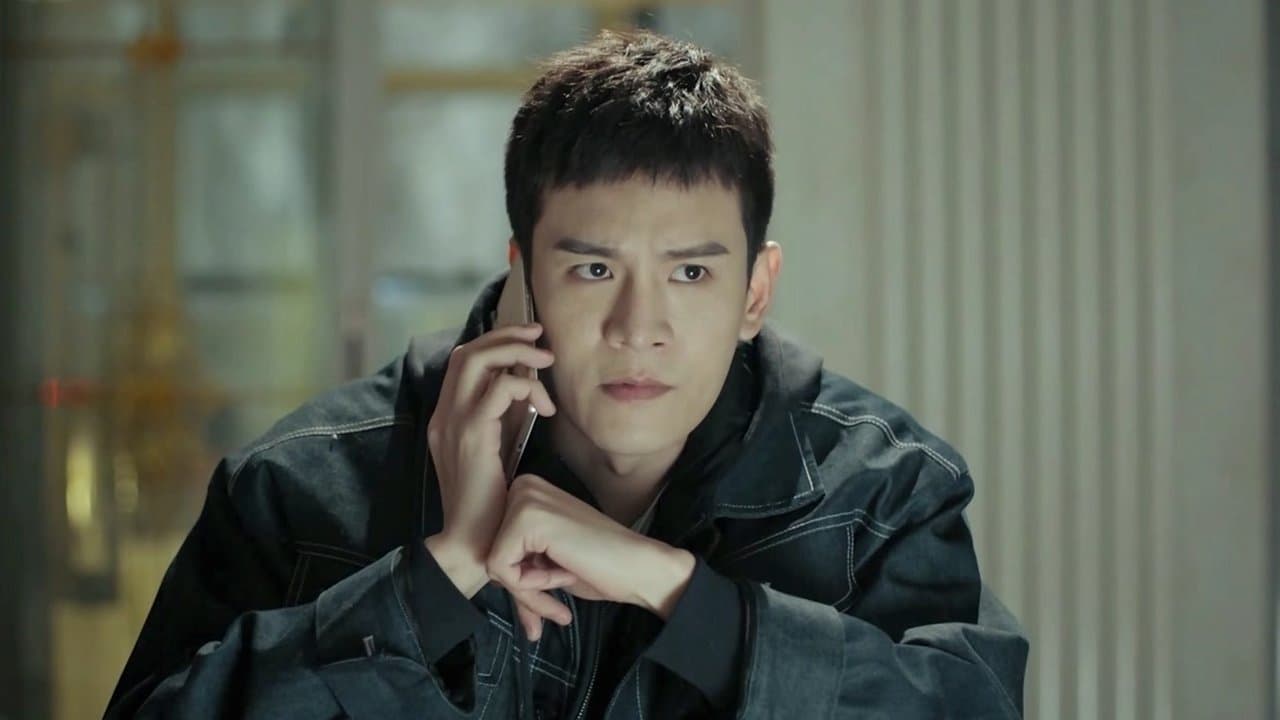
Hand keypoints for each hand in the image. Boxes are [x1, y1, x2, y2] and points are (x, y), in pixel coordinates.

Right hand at [424, 323, 556, 593]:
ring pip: (476, 361)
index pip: (461, 361)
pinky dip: (525, 386)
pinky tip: (544, 407)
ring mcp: (453, 424)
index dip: (494, 343)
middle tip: (538, 336)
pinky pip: (498, 390)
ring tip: (546, 361)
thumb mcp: (493, 454)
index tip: (527, 341)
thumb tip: (522, 390)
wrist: (473, 543)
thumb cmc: (491, 505)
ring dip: (515, 352)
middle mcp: (443, 416)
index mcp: (446, 419)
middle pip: (466, 352)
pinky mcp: (471, 437)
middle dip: (505, 336)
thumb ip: (500, 421)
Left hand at [485, 474, 696, 640]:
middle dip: (521, 583)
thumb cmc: (600, 565)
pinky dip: (529, 587)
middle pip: (491, 552)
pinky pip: (502, 569)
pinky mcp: (526, 519)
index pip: (496, 542)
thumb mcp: (546, 559)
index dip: (521, 575)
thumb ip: (515, 558)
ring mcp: (524, 499)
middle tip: (556, 587)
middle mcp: (522, 486)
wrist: (638, 567)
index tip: (550, 582)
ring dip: (528, 587)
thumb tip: (477, 571)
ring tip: (563, 577)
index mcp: (527, 491)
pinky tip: (562, 573)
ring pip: (493, 562)